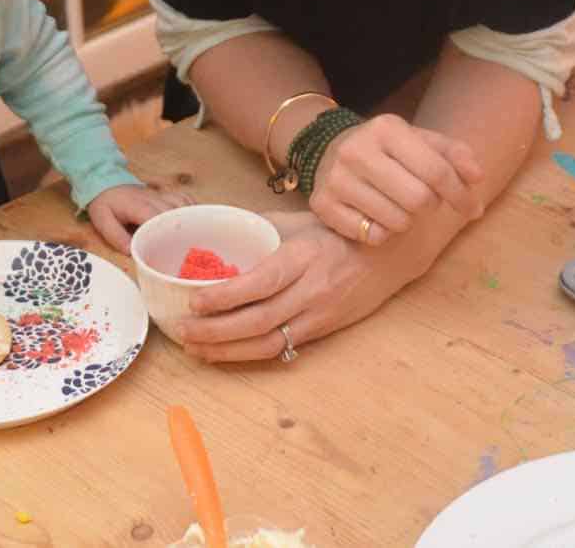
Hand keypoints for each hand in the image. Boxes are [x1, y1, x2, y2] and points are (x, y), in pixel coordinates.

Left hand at [86, 184, 192, 253]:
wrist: (105, 181)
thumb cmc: (105, 203)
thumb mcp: (102, 220)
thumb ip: (115, 236)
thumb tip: (131, 251)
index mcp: (140, 207)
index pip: (160, 219)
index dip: (169, 233)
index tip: (176, 249)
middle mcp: (155, 199)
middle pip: (176, 214)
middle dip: (184, 230)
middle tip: (189, 250)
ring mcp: (162, 195)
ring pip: (184, 206)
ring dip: (191, 220)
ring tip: (197, 238)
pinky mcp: (166, 194)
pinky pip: (185, 199)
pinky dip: (193, 209)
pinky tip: (196, 221)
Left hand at [175, 211, 421, 362]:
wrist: (392, 253)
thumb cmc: (338, 231)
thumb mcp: (300, 220)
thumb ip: (259, 227)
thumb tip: (211, 226)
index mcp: (304, 256)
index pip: (261, 282)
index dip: (226, 295)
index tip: (195, 299)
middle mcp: (313, 290)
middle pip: (259, 320)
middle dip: (216, 330)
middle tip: (182, 331)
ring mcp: (319, 315)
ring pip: (268, 342)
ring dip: (227, 350)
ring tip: (195, 349)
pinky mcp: (323, 331)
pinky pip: (282, 347)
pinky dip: (249, 353)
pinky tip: (223, 353)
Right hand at [308, 114, 484, 243]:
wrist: (330, 150)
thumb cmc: (388, 150)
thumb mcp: (420, 141)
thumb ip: (454, 154)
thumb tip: (478, 177)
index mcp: (386, 129)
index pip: (437, 171)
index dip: (461, 195)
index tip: (473, 209)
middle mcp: (357, 151)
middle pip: (419, 200)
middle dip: (431, 206)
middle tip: (426, 202)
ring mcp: (336, 179)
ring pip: (396, 222)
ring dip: (407, 221)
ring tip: (398, 206)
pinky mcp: (322, 205)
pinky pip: (371, 236)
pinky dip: (382, 233)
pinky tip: (376, 216)